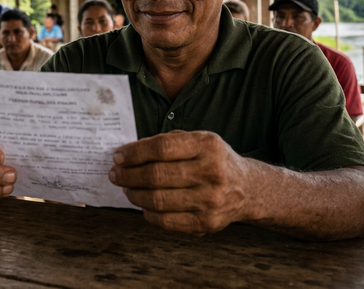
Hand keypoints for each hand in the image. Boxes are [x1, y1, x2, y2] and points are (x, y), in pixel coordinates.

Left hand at [108, 130, 249, 234]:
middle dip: (128, 175)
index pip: (161, 148)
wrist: (247, 189)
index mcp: (208, 146)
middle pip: (156, 175)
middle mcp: (211, 172)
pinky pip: (166, 221)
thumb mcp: (199, 140)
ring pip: (158, 200)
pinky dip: (148, 213)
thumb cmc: (214, 161)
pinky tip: (143, 205)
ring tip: (127, 188)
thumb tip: (130, 152)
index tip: (118, 156)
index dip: (134, 153)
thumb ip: (167, 142)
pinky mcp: (206, 223)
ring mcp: (210, 200)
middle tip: (116, 174)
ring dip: (134, 194)